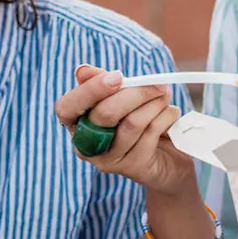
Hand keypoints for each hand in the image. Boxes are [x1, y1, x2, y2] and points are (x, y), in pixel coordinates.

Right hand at [55, 65, 194, 195]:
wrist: (166, 158)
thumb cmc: (137, 119)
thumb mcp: (120, 97)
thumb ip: (102, 82)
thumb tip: (83, 71)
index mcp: (75, 122)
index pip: (67, 107)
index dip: (90, 90)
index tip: (117, 76)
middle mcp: (85, 144)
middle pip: (105, 113)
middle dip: (136, 93)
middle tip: (157, 84)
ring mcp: (108, 159)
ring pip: (132, 123)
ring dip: (155, 104)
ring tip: (165, 97)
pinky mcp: (132, 167)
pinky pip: (150, 134)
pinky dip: (166, 117)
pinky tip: (171, 114)